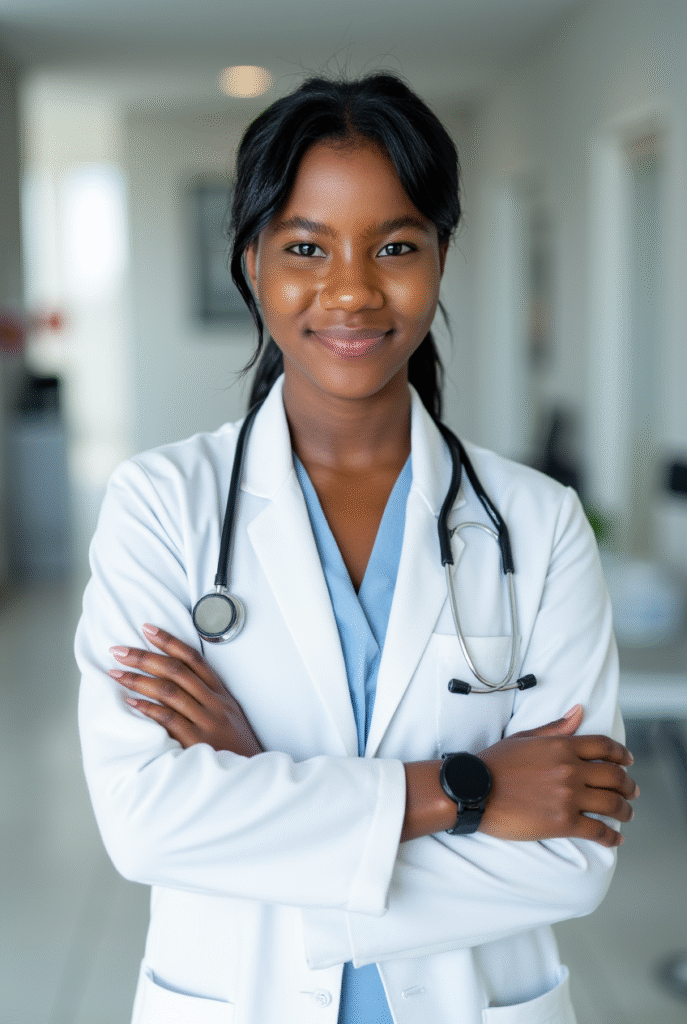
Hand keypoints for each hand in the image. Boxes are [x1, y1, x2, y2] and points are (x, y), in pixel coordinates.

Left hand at [109, 624, 262, 755]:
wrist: (252, 773)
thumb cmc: (236, 744)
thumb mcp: (228, 713)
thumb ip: (207, 695)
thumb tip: (174, 677)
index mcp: (221, 692)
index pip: (193, 658)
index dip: (169, 641)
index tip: (147, 629)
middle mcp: (214, 702)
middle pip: (175, 671)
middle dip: (144, 657)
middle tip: (118, 650)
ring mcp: (206, 721)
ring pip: (169, 691)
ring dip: (138, 680)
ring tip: (116, 672)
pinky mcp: (197, 742)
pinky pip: (169, 720)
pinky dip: (148, 709)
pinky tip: (130, 702)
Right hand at [478, 705, 638, 846]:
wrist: (474, 790)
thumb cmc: (494, 763)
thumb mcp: (525, 738)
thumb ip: (555, 727)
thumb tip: (578, 712)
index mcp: (562, 746)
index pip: (604, 747)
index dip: (621, 754)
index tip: (628, 761)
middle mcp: (570, 769)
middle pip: (614, 776)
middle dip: (628, 785)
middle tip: (632, 792)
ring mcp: (568, 796)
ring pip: (611, 804)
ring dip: (625, 811)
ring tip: (627, 815)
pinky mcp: (563, 822)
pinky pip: (598, 830)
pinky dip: (611, 837)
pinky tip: (615, 839)